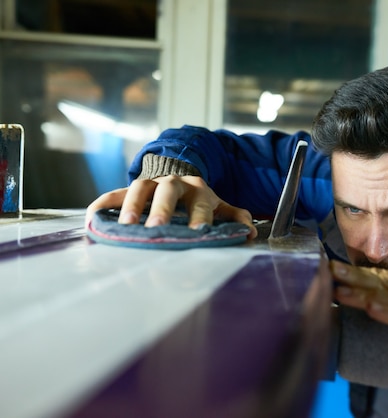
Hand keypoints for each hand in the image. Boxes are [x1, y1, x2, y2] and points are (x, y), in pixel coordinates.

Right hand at [85, 175, 257, 238]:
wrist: (179, 168)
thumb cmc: (198, 196)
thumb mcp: (218, 204)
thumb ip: (233, 216)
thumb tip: (249, 233)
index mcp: (198, 190)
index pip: (200, 203)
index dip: (199, 218)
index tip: (198, 235)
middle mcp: (174, 183)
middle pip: (168, 191)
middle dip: (161, 209)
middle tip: (155, 229)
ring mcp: (150, 182)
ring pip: (139, 188)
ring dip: (131, 205)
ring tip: (124, 226)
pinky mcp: (130, 187)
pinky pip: (114, 193)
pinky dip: (102, 204)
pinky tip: (93, 217)